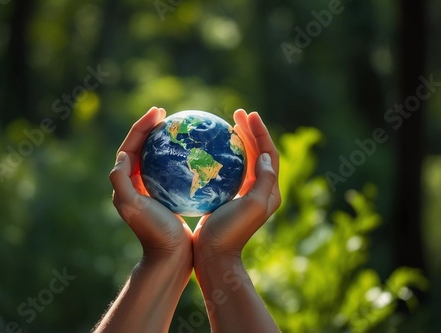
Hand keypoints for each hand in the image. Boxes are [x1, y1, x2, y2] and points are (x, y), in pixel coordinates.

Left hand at [96, 107, 193, 332]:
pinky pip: (172, 170)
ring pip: (157, 157)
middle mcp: (135, 182)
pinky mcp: (165, 195)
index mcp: (125, 181)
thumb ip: (121, 180)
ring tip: (181, 127)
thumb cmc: (153, 232)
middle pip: (142, 146)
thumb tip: (122, 154)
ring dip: (166, 139)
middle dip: (151, 127)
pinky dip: (181, 158)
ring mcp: (150, 188)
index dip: (142, 125)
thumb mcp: (132, 206)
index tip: (158, 112)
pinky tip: (197, 153)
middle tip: (167, 113)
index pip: (131, 145)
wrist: (169, 257)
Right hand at [191, 109, 280, 332]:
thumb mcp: (252, 205)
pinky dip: (224, 156)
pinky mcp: (229, 198)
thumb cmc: (231, 232)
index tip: (249, 114)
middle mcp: (260, 191)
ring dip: (239, 141)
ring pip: (244, 160)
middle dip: (250, 131)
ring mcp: (244, 194)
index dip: (261, 132)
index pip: (269, 153)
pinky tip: (209, 149)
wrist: (213, 256)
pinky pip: (229, 170)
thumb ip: (264, 180)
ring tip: (226, 125)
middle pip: (258, 153)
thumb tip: (265, 155)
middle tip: (237, 113)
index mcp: (269, 191)